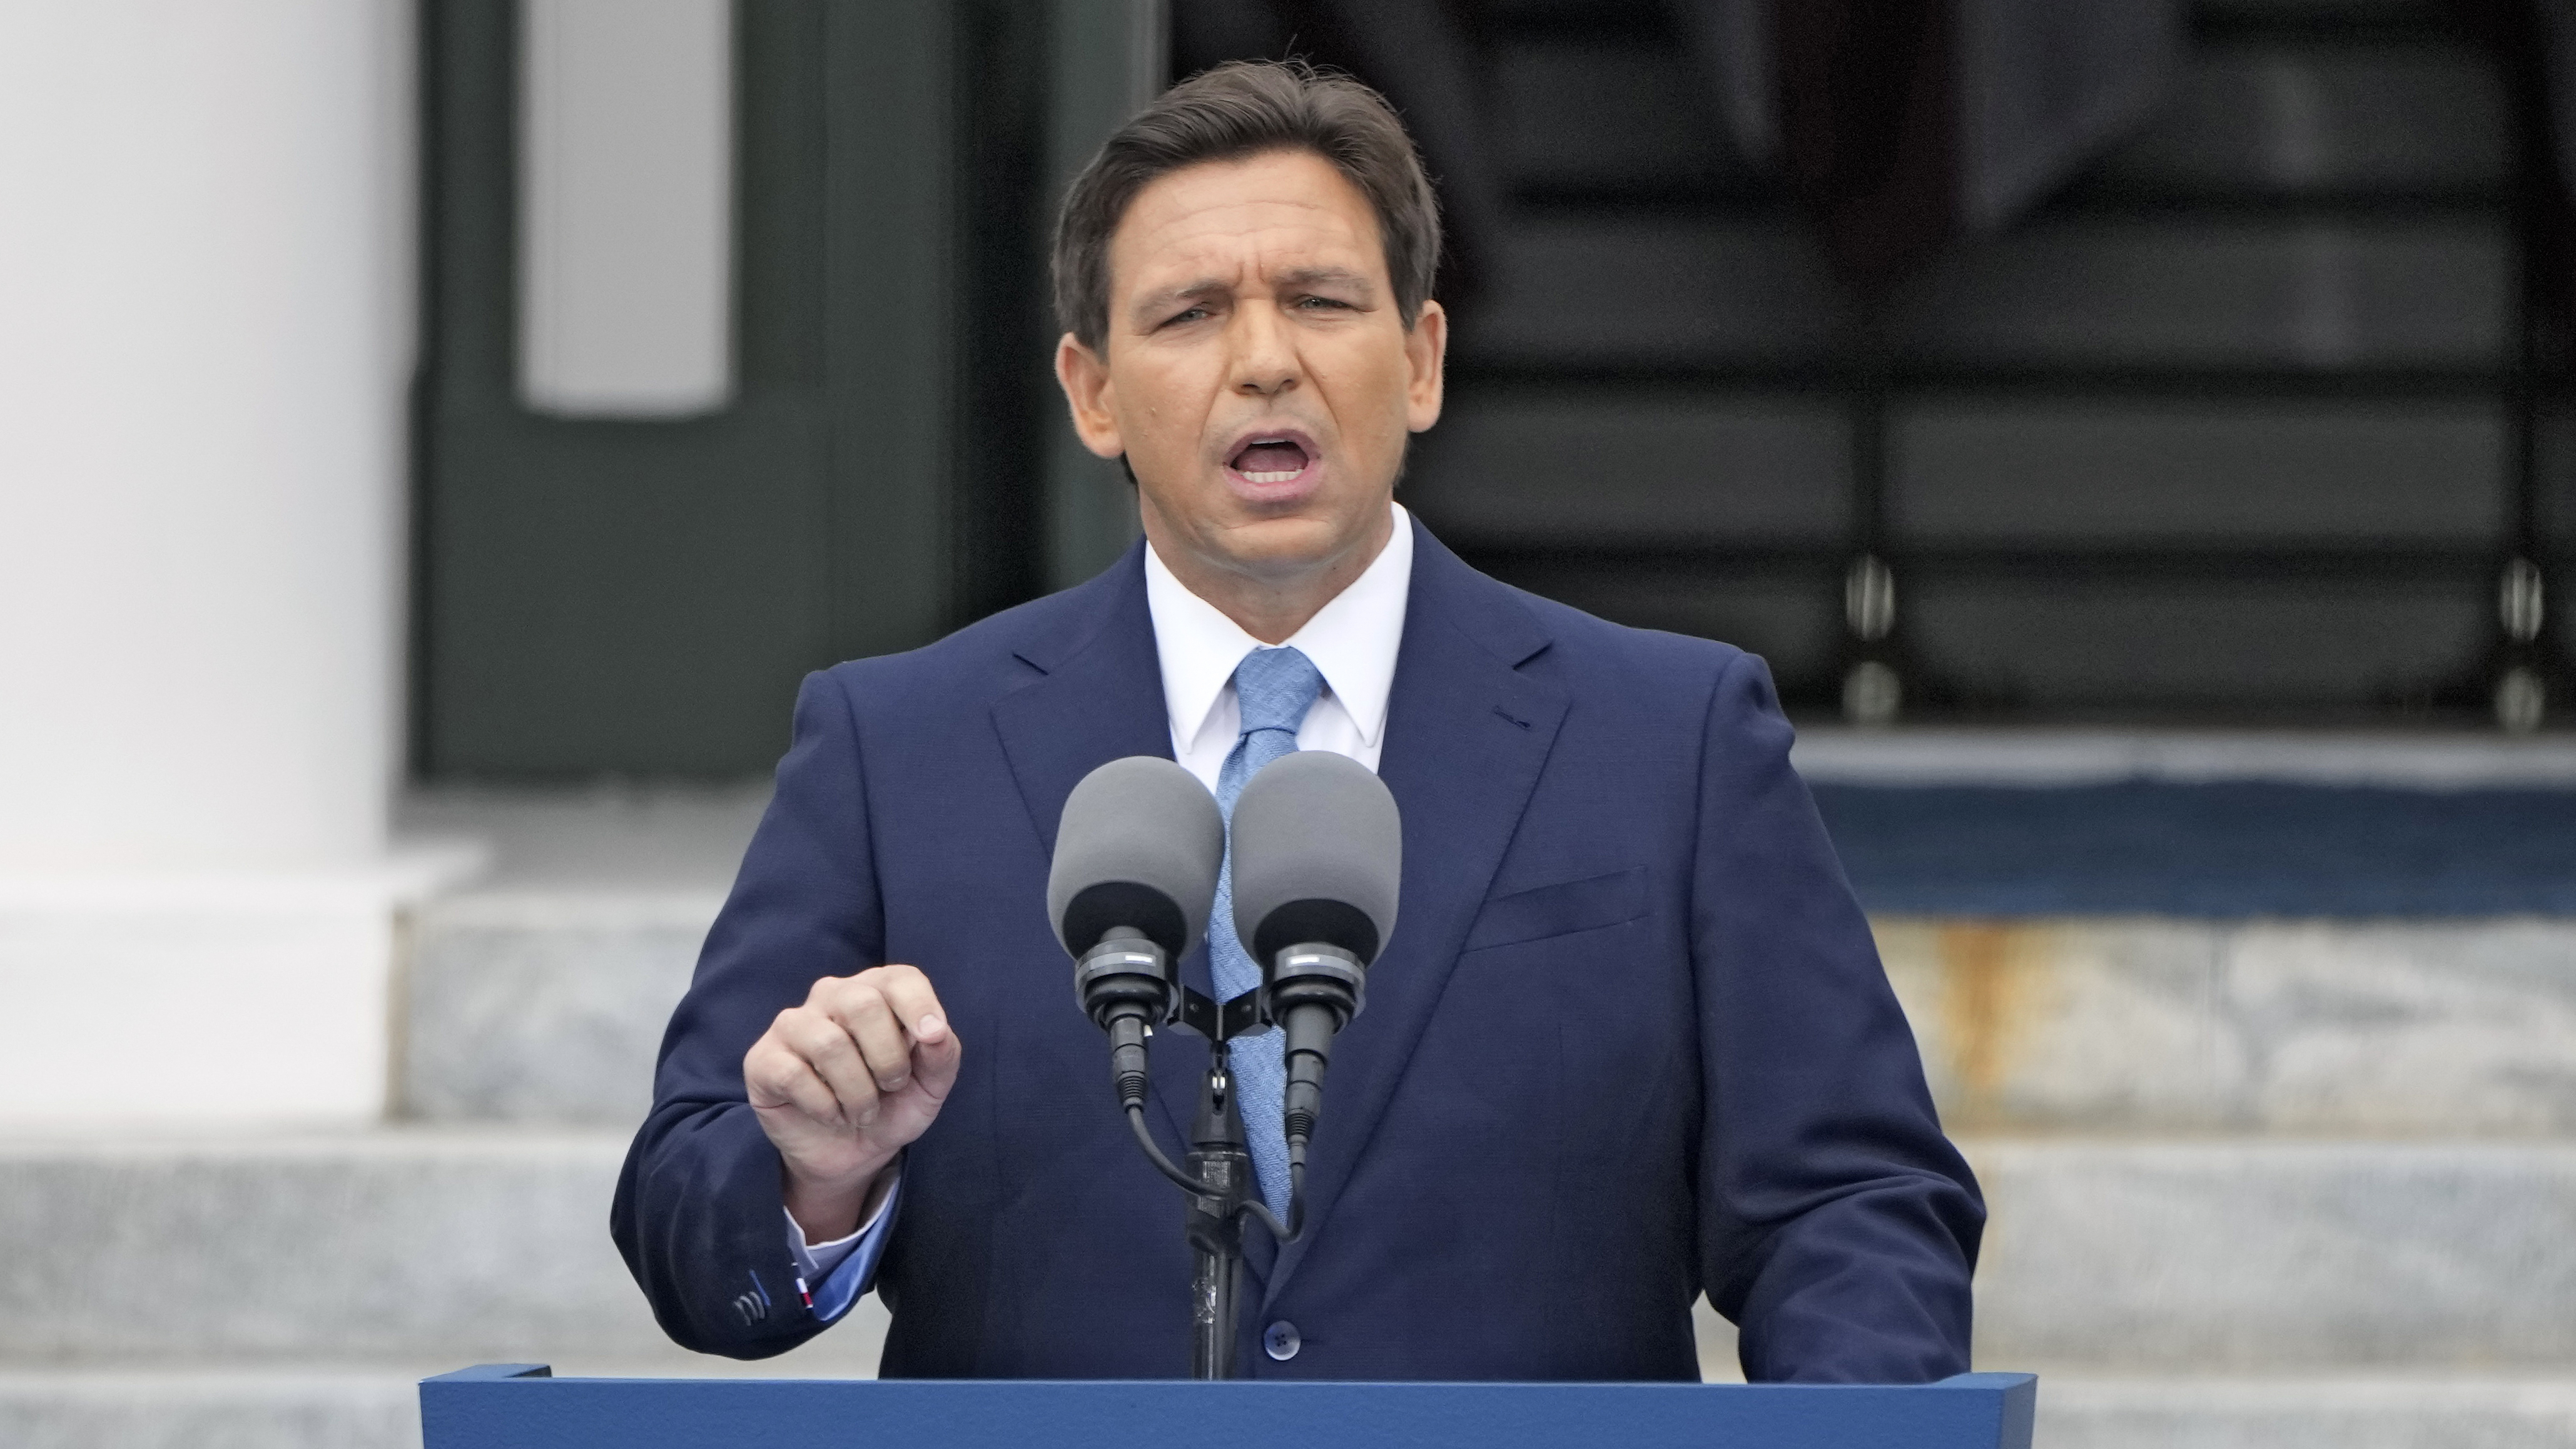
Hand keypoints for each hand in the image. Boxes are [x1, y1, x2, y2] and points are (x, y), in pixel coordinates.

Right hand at [744, 964, 959, 1240]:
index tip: (932, 1037)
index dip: (919, 1005)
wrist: (850, 1154)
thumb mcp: (929, 1087)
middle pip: (862, 1004)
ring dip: (857, 1092)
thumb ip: (941, 1055)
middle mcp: (832, 996)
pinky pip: (794, 1074)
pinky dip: (824, 1106)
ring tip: (862, 1112)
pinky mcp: (763, 1058)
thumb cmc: (890, 1107)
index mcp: (877, 992)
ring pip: (829, 1044)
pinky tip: (831, 1116)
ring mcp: (793, 1024)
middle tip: (890, 1087)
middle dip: (888, 1058)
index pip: (899, 978)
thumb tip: (936, 1032)